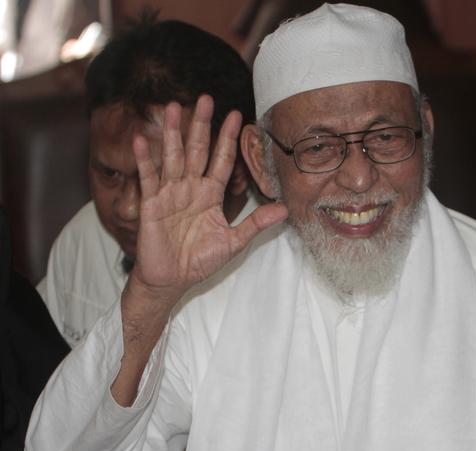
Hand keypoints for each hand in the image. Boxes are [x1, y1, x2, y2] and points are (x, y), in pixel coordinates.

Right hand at [131, 95, 287, 299]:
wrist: (173, 279)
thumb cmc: (200, 260)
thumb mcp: (233, 242)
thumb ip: (256, 224)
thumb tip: (285, 210)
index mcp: (211, 195)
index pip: (222, 160)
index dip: (228, 139)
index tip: (238, 116)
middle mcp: (191, 189)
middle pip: (196, 150)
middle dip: (201, 125)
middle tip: (205, 98)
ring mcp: (170, 194)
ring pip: (172, 157)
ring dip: (172, 133)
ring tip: (173, 107)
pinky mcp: (151, 204)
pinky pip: (148, 178)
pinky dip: (145, 160)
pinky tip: (142, 140)